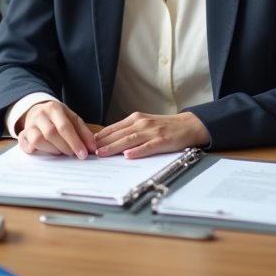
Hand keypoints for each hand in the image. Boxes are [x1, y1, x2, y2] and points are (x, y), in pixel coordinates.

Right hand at [16, 100, 96, 158]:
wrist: (37, 111)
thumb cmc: (58, 118)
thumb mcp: (72, 119)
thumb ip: (83, 133)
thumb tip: (92, 148)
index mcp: (54, 108)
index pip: (64, 127)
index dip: (75, 142)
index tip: (83, 154)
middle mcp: (40, 115)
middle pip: (51, 133)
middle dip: (64, 147)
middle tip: (72, 154)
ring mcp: (29, 125)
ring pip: (38, 140)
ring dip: (52, 150)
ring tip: (59, 151)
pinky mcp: (22, 136)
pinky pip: (27, 146)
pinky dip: (36, 151)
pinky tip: (45, 152)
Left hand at [94, 111, 209, 157]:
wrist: (187, 125)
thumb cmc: (164, 126)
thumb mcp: (145, 124)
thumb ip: (129, 130)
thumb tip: (109, 140)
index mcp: (136, 118)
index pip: (114, 128)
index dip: (100, 136)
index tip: (88, 144)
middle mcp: (142, 123)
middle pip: (118, 134)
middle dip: (103, 143)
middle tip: (90, 152)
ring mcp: (152, 132)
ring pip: (129, 140)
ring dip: (114, 147)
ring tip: (102, 154)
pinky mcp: (162, 141)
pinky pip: (148, 147)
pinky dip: (137, 151)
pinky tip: (128, 156)